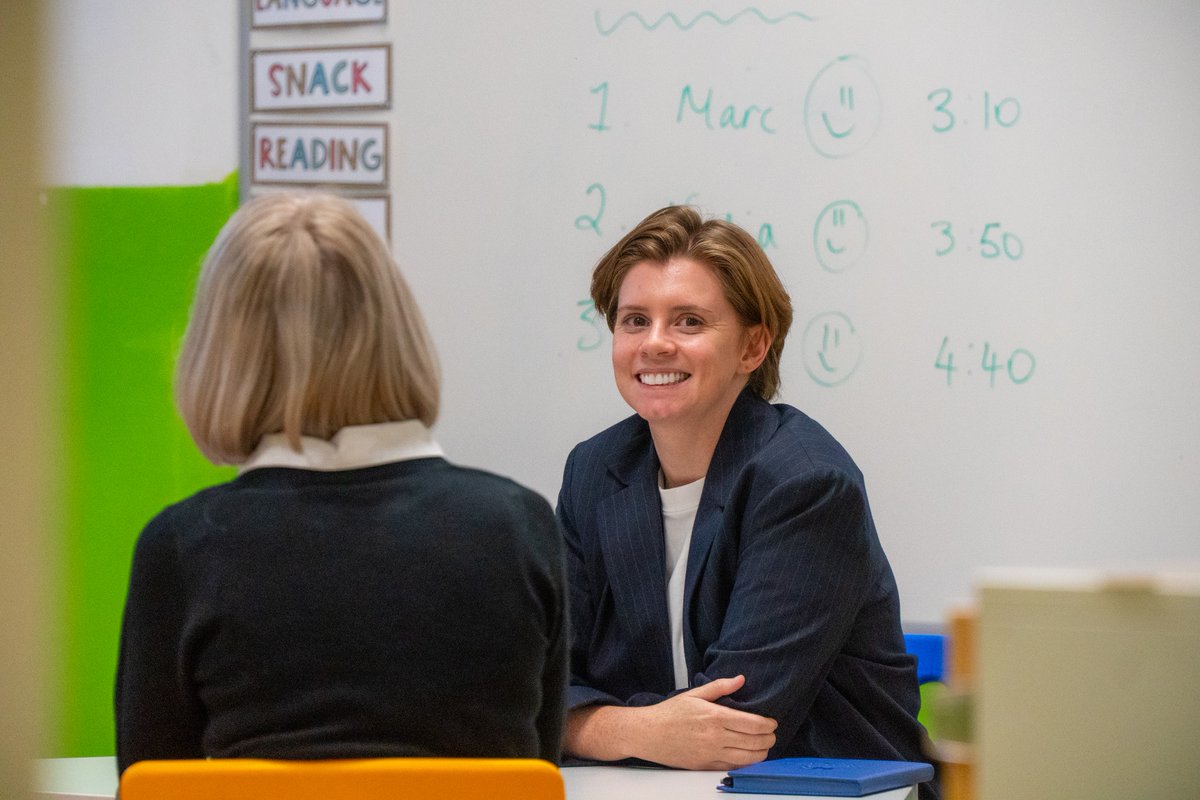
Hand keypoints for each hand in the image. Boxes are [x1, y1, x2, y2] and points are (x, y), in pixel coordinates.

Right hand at [566, 675, 776, 769]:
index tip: (772, 722)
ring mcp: (711, 754)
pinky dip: (746, 763)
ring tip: (765, 746)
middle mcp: (716, 737)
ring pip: (747, 758)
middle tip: (772, 734)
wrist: (648, 734)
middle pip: (754, 742)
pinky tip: (749, 757)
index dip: (768, 725)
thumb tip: (741, 679)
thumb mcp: (694, 694)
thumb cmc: (669, 713)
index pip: (752, 724)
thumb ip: (720, 687)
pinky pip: (733, 767)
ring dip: (762, 753)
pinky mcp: (706, 766)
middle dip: (769, 739)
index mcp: (715, 716)